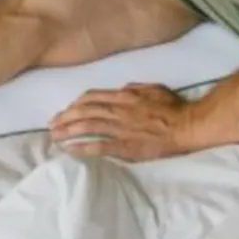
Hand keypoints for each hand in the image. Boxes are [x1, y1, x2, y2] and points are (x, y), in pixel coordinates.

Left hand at [48, 83, 194, 161]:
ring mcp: (121, 129)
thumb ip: (134, 87)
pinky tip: (70, 150)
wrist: (187, 125)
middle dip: (65, 118)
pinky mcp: (126, 147)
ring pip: (87, 127)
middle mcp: (118, 110)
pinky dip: (82, 148)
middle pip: (84, 111)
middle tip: (51, 125)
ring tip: (54, 137)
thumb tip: (120, 89)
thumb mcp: (152, 88)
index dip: (75, 104)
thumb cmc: (173, 106)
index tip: (65, 110)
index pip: (91, 97)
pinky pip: (99, 147)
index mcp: (124, 95)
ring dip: (67, 131)